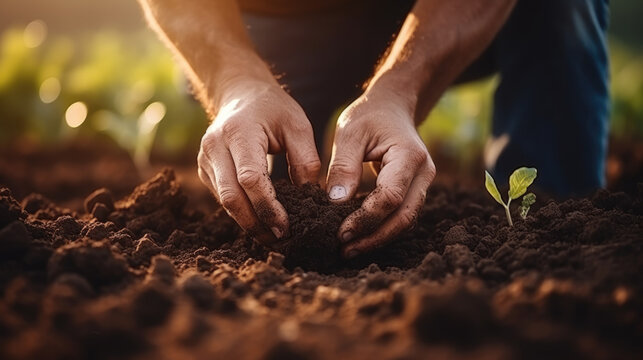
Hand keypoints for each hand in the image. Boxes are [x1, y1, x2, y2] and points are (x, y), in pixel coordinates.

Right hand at [198, 80, 320, 244]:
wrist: (239, 93)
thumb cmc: (273, 108)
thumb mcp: (298, 125)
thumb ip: (305, 160)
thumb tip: (310, 199)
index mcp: (238, 133)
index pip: (250, 179)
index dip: (268, 207)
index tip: (286, 226)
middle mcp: (215, 147)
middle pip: (232, 198)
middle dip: (256, 224)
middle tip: (281, 240)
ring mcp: (206, 160)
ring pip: (225, 203)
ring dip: (249, 223)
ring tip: (274, 236)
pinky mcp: (206, 170)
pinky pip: (223, 198)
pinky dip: (242, 213)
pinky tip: (262, 220)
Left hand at [326, 93, 435, 257]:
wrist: (392, 107)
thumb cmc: (369, 116)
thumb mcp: (350, 134)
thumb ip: (344, 167)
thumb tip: (335, 202)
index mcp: (409, 156)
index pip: (390, 197)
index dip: (365, 218)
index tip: (340, 231)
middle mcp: (424, 173)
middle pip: (403, 217)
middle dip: (373, 237)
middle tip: (344, 250)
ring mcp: (423, 184)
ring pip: (405, 221)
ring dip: (377, 238)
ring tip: (348, 249)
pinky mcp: (415, 191)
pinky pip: (401, 216)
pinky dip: (381, 228)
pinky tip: (359, 236)